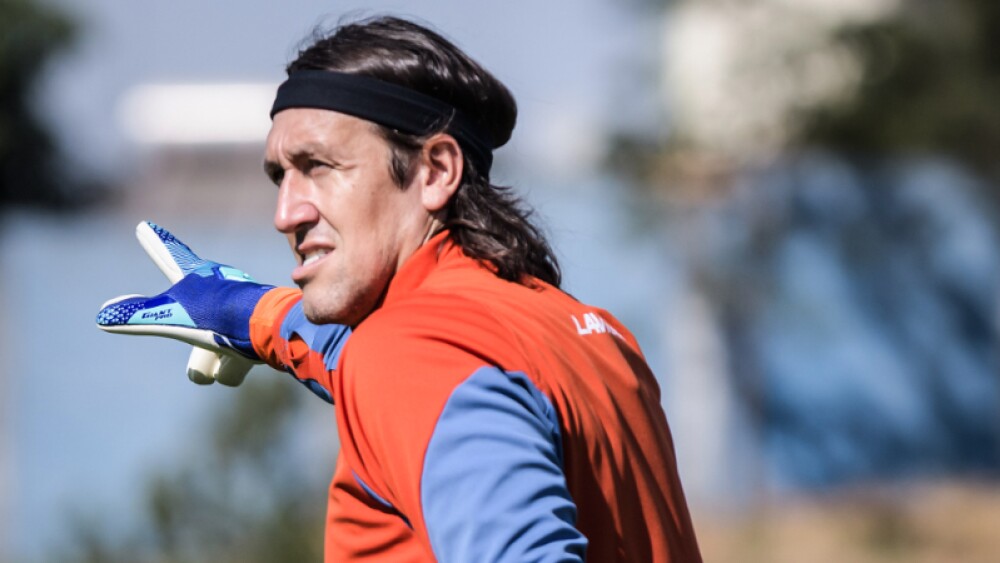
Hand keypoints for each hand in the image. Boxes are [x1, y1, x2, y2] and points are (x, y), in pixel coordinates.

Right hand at [96, 221, 273, 385]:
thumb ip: (136, 317)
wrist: (267, 328)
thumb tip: (102, 316)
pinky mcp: (260, 325)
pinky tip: (240, 361)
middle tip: (204, 332)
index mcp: (196, 278)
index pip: (169, 256)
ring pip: (216, 337)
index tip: (145, 226)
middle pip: (194, 309)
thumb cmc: (216, 317)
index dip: (157, 243)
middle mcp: (220, 285)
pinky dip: (234, 363)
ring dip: (215, 354)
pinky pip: (238, 355)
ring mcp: (241, 303)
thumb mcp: (170, 319)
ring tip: (222, 353)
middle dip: (193, 325)